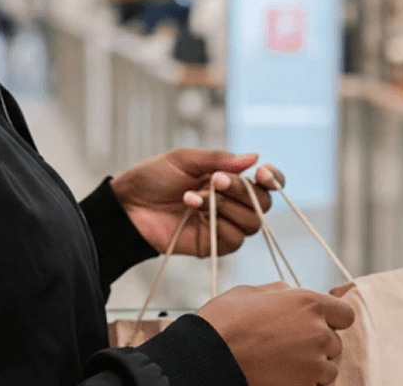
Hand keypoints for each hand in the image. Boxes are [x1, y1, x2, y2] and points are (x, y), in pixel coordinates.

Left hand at [111, 148, 281, 255]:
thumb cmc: (154, 177)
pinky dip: (218, 223)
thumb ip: (219, 159)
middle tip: (215, 181)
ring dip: (227, 206)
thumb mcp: (185, 159)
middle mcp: (233, 203)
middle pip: (263, 204)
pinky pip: (234, 240)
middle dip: (241, 190)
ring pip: (252, 223)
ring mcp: (224, 225)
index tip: (262, 173)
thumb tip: (255, 157)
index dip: (273, 178)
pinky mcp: (213, 245)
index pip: (268, 182)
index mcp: (230, 178)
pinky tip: (193, 209)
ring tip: (195, 195)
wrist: (128, 204)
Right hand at [199, 283, 354, 385]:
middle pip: (336, 342)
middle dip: (319, 343)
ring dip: (314, 366)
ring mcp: (314, 362)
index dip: (332, 319)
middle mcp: (319, 331)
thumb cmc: (225, 319)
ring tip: (286, 362)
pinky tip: (283, 374)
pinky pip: (317, 385)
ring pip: (330, 367)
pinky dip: (305, 382)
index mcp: (309, 302)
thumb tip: (291, 293)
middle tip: (291, 344)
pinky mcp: (305, 385)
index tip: (318, 323)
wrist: (208, 355)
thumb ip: (281, 292)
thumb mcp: (252, 292)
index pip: (345, 314)